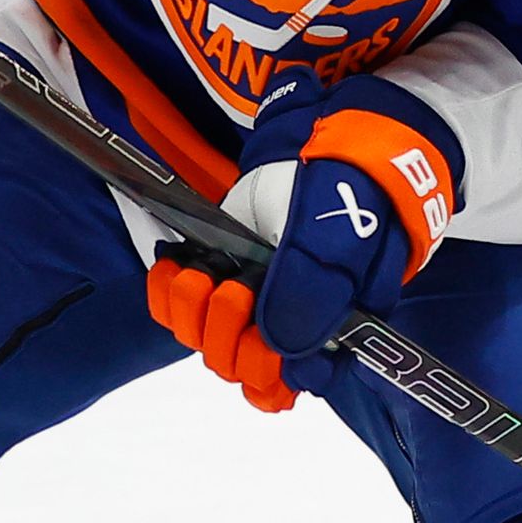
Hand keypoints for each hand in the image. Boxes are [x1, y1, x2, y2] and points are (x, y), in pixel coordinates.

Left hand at [149, 74, 461, 405]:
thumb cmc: (353, 187)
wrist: (334, 138)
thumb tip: (280, 347)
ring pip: (207, 343)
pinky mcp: (218, 272)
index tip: (261, 337)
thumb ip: (317, 290)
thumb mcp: (342, 234)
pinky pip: (176, 310)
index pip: (295, 384)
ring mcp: (252, 299)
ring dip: (195, 312)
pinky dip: (168, 293)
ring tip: (207, 272)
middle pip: (243, 367)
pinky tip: (180, 266)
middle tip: (238, 287)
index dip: (269, 371)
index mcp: (335, 327)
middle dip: (228, 334)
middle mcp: (292, 322)